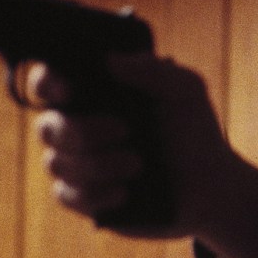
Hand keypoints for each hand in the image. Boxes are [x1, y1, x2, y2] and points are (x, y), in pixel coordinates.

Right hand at [30, 55, 235, 238]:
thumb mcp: (184, 91)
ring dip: (97, 164)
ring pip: (56, 163)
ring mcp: (77, 163)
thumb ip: (152, 70)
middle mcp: (76, 126)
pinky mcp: (84, 198)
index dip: (46, 83)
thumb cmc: (193, 130)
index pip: (47, 82)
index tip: (68, 89)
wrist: (211, 185)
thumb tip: (110, 59)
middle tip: (126, 130)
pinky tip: (124, 192)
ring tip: (138, 164)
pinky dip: (94, 194)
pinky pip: (66, 196)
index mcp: (92, 94)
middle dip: (82, 131)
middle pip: (47, 127)